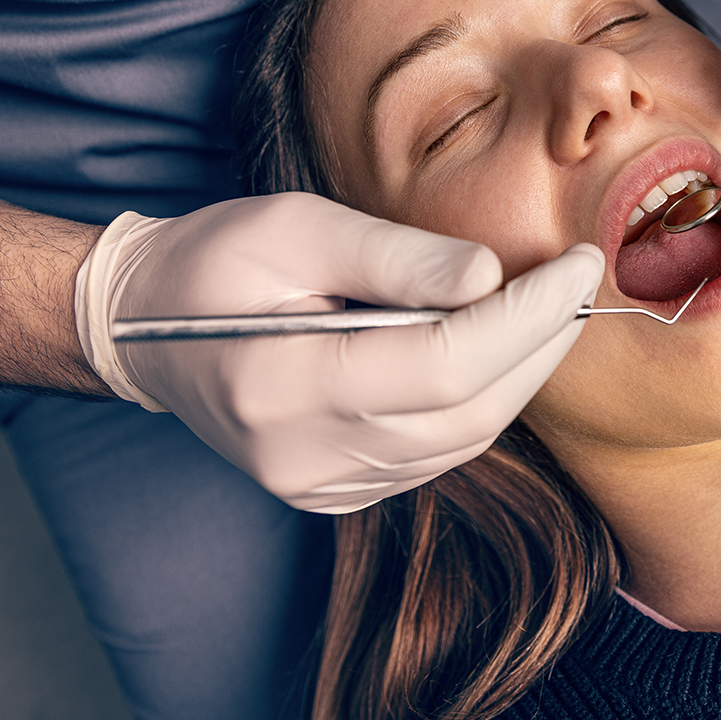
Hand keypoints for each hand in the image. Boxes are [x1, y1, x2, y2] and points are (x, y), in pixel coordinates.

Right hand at [74, 193, 603, 512]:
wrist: (143, 327)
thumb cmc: (216, 260)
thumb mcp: (295, 226)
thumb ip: (394, 255)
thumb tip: (491, 275)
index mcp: (282, 383)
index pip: (446, 364)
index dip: (526, 316)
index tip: (576, 263)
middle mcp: (301, 455)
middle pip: (468, 412)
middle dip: (540, 343)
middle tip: (577, 281)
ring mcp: (317, 484)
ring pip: (463, 441)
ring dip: (519, 375)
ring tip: (545, 307)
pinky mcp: (332, 492)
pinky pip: (435, 455)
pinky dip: (479, 403)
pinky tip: (492, 351)